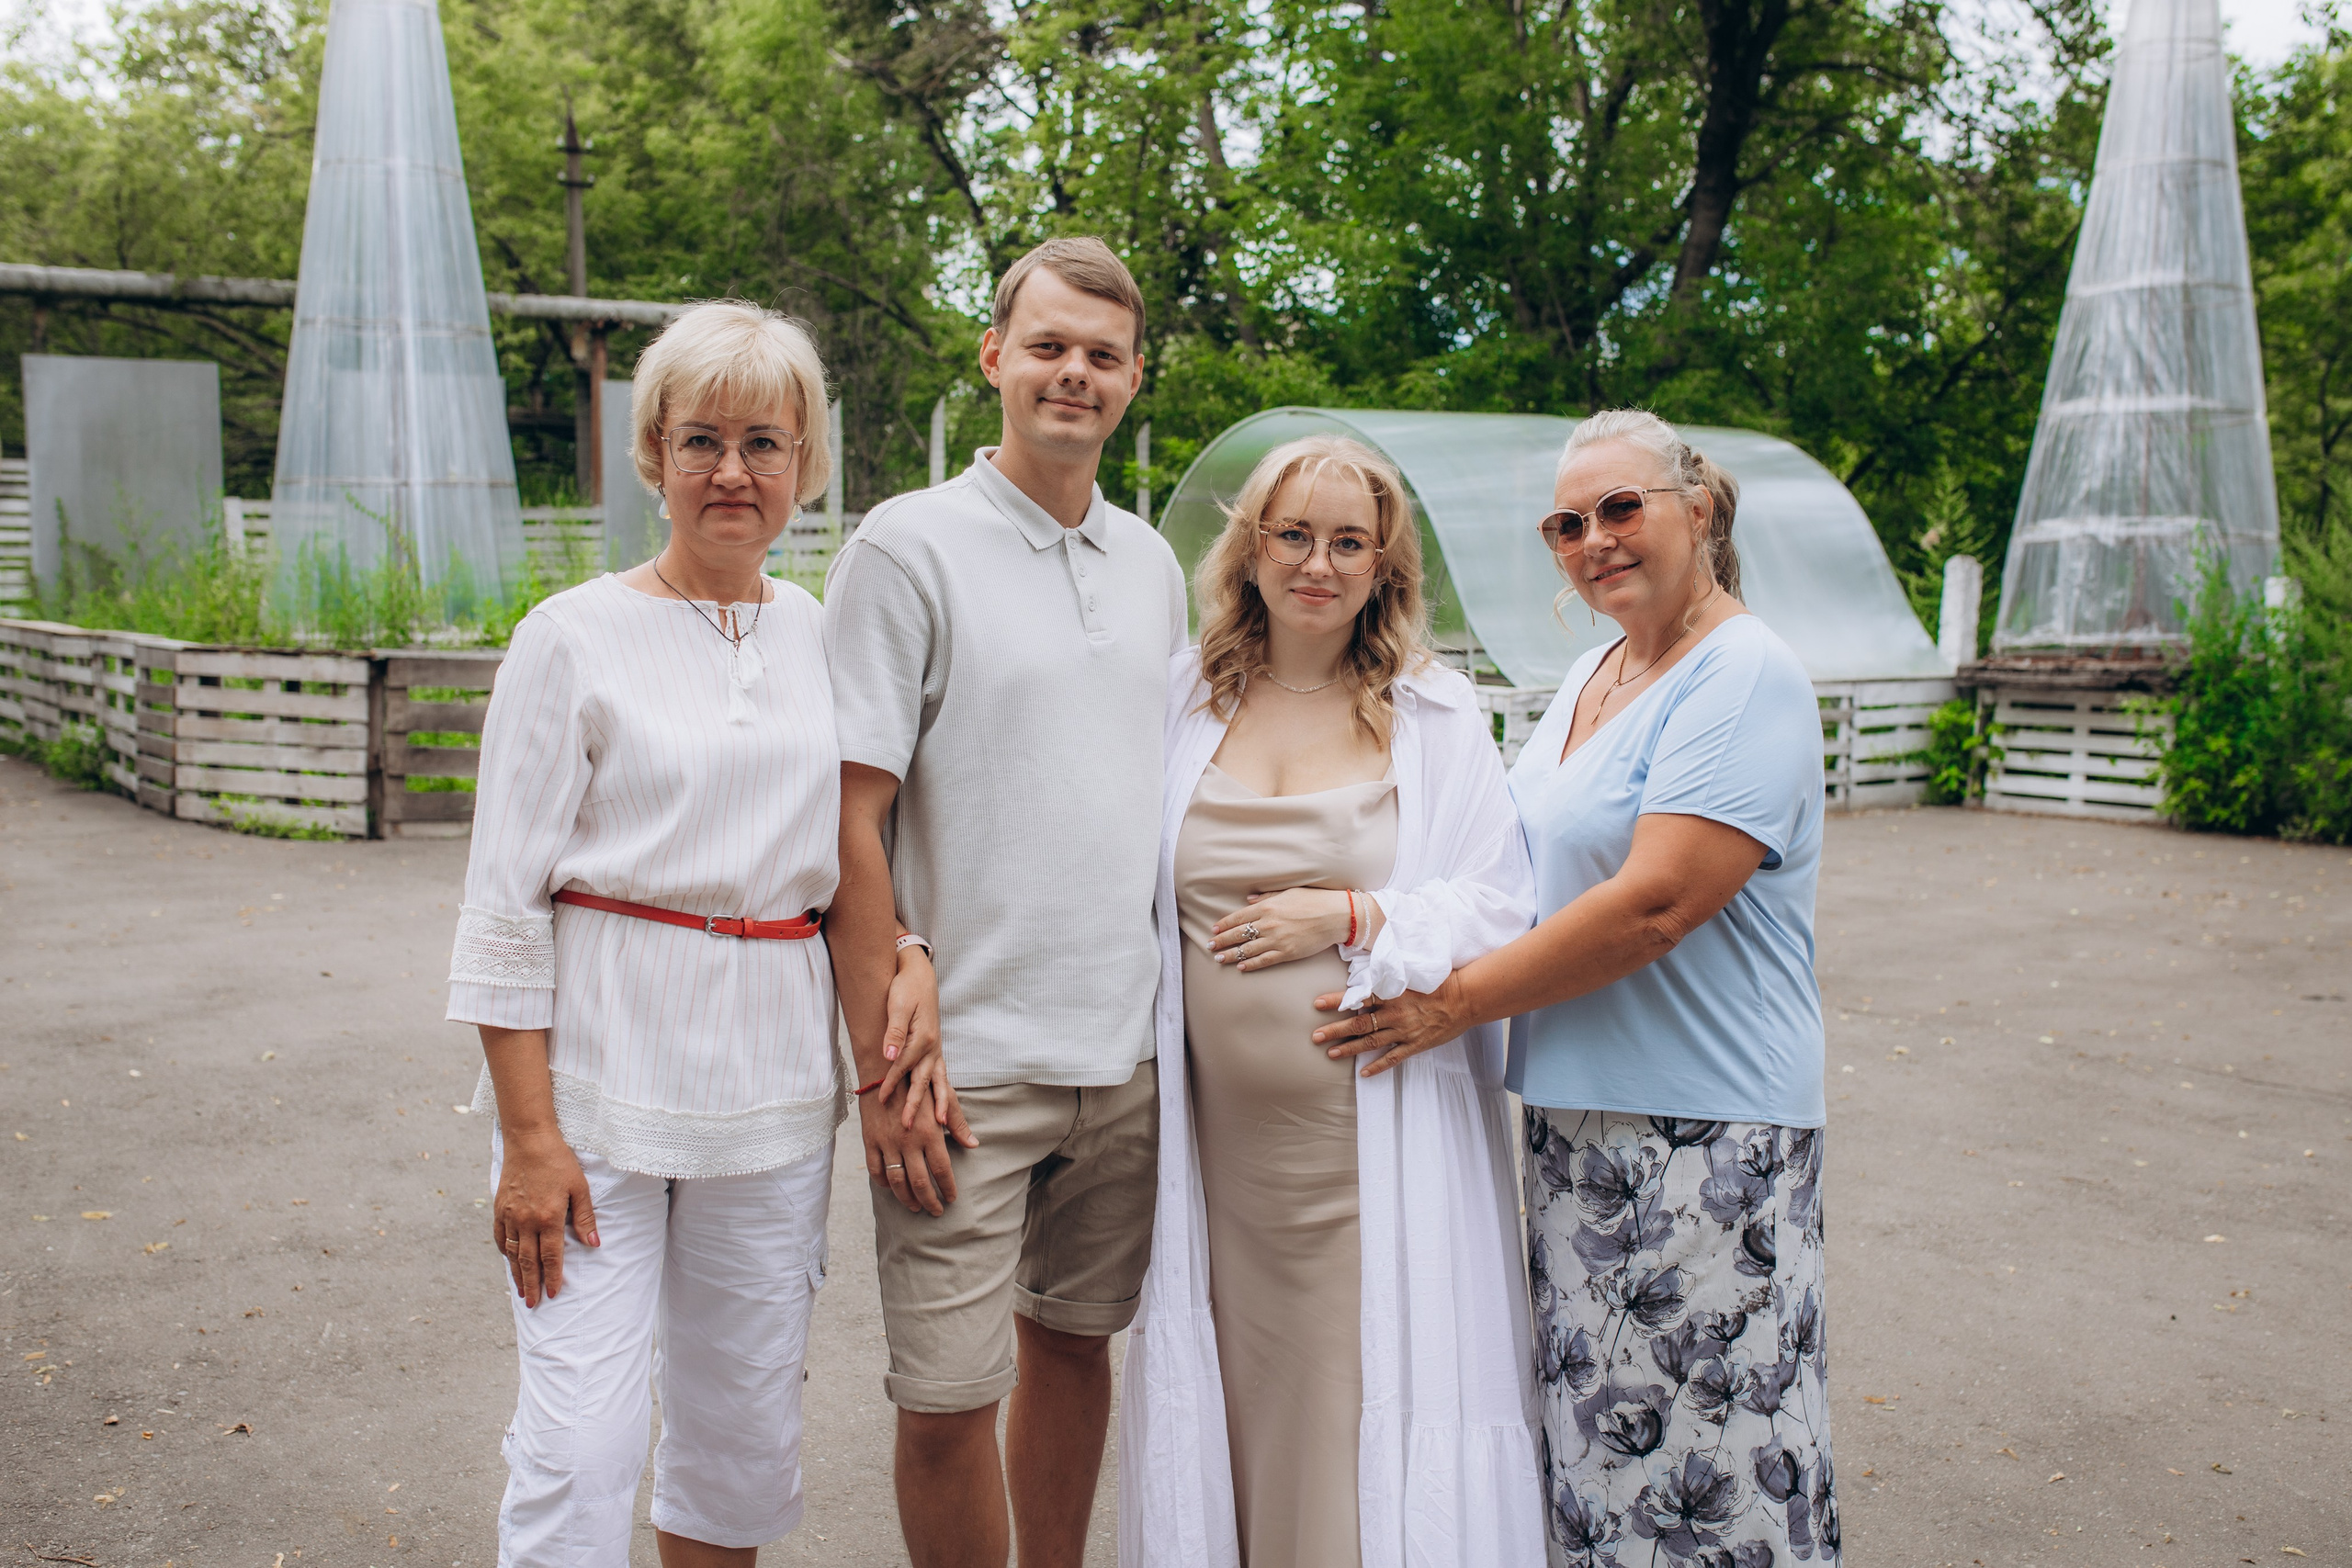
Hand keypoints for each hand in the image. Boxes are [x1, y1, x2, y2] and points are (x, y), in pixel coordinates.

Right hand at [493, 1129, 596, 1307]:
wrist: (529, 1141)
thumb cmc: (559, 1162)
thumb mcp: (580, 1188)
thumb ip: (585, 1218)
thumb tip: (594, 1244)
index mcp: (549, 1217)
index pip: (551, 1256)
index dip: (553, 1276)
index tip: (554, 1293)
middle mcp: (526, 1221)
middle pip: (528, 1260)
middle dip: (533, 1284)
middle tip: (534, 1303)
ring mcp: (510, 1215)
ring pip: (512, 1252)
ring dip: (517, 1273)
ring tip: (521, 1290)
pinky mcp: (499, 1208)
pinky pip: (499, 1237)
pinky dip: (503, 1252)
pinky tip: (508, 1261)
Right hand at [863, 1080, 975, 1216]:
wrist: (882, 1069)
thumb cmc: (916, 1083)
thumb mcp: (941, 1098)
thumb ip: (957, 1123)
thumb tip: (973, 1144)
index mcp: (929, 1132)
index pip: (942, 1169)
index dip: (948, 1188)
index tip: (952, 1198)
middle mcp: (909, 1141)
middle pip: (920, 1182)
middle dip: (930, 1201)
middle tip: (936, 1211)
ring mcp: (887, 1142)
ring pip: (897, 1182)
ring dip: (907, 1199)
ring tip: (915, 1207)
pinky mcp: (870, 1141)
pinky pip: (876, 1170)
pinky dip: (884, 1183)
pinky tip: (892, 1188)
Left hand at [878, 945, 954, 1130]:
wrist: (920, 975)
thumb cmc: (906, 988)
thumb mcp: (898, 1004)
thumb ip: (895, 1031)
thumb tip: (889, 1054)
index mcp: (923, 1037)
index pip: (904, 1066)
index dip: (892, 1082)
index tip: (881, 1099)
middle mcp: (933, 1048)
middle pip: (925, 1082)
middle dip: (916, 1105)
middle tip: (908, 1126)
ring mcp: (936, 1051)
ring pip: (940, 1083)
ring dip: (941, 1105)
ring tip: (944, 1127)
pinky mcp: (935, 1052)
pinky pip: (941, 1079)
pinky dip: (943, 1095)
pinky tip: (943, 1111)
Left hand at [1209, 887, 1362, 970]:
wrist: (1336, 916)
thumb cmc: (1314, 900)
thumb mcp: (1288, 892)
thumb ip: (1267, 897)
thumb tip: (1249, 900)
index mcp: (1267, 907)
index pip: (1238, 917)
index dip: (1224, 925)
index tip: (1214, 930)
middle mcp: (1268, 924)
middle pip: (1238, 935)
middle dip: (1222, 941)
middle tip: (1210, 947)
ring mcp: (1277, 940)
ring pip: (1247, 950)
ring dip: (1230, 955)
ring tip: (1219, 959)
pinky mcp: (1287, 953)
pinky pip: (1263, 961)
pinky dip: (1250, 964)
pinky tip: (1240, 966)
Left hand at [1310, 972, 1470, 1077]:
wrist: (1465, 998)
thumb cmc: (1440, 981)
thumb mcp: (1412, 973)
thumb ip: (1390, 976)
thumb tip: (1371, 972)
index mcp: (1391, 994)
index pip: (1357, 997)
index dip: (1336, 1001)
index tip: (1317, 1003)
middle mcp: (1394, 1013)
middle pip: (1358, 1024)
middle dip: (1335, 1030)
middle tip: (1315, 1037)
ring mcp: (1404, 1031)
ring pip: (1370, 1042)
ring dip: (1349, 1049)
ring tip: (1331, 1054)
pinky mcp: (1415, 1044)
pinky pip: (1393, 1058)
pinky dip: (1377, 1066)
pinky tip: (1363, 1072)